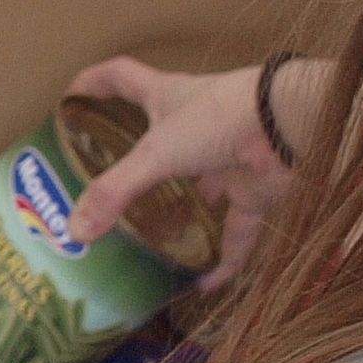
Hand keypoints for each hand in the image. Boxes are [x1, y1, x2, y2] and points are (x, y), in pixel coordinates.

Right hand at [60, 57, 321, 283]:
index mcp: (167, 97)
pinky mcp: (255, 191)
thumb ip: (114, 192)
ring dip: (184, 212)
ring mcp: (228, 158)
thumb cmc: (218, 119)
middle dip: (138, 159)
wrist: (291, 125)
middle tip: (110, 190)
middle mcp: (196, 125)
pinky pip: (236, 232)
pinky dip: (223, 259)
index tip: (71, 94)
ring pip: (201, 187)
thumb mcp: (155, 154)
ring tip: (154, 242)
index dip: (94, 82)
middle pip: (160, 136)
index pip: (122, 78)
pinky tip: (205, 285)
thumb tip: (73, 231)